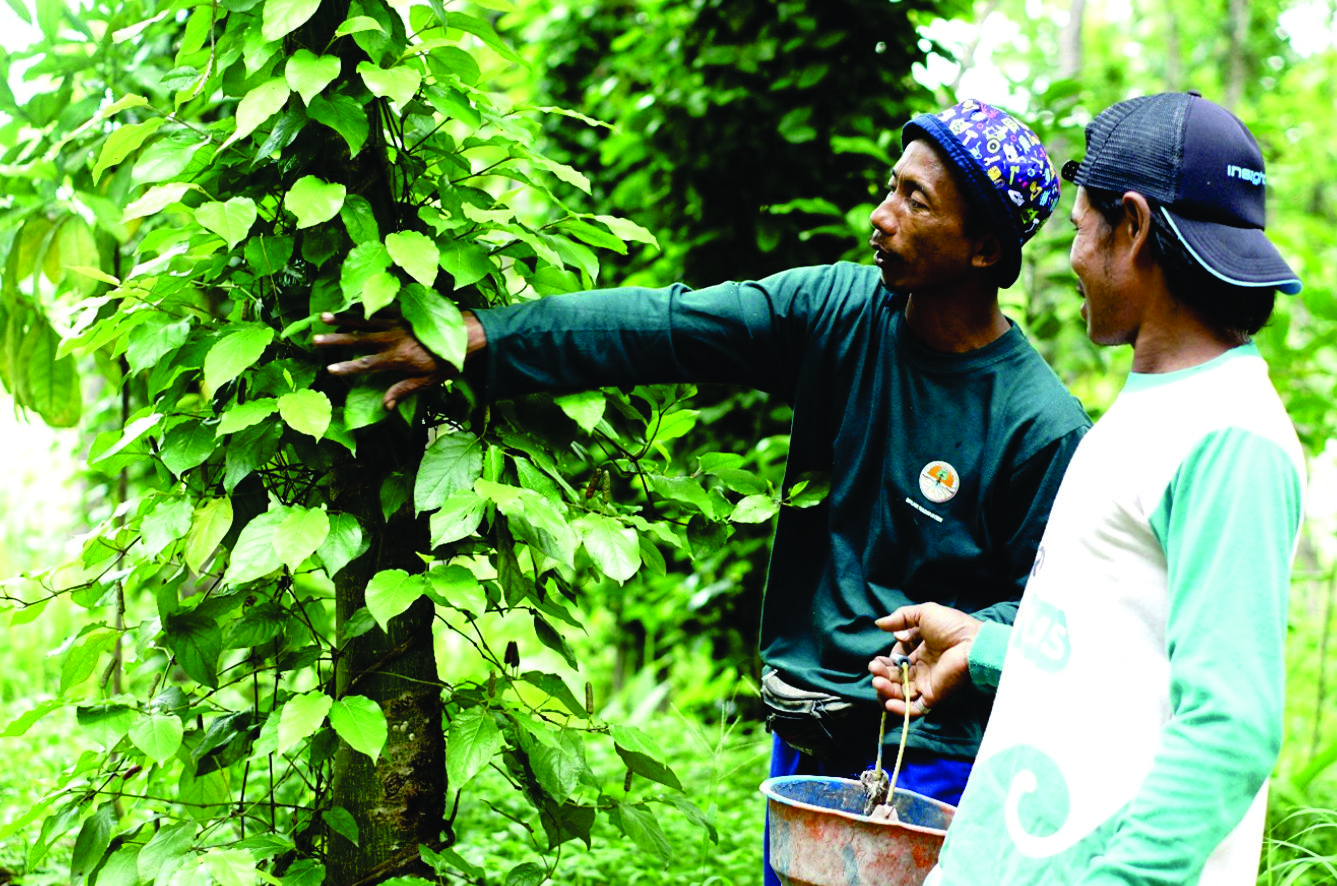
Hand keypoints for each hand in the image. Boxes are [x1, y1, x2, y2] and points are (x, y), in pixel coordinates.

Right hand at [312, 311, 485, 409]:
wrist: (468, 334)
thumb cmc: (448, 362)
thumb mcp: (428, 382)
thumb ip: (403, 391)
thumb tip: (384, 406)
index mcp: (398, 358)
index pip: (367, 364)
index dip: (348, 367)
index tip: (329, 369)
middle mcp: (393, 339)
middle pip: (359, 339)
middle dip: (335, 340)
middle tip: (314, 339)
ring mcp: (397, 324)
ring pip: (365, 321)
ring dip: (344, 319)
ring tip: (324, 316)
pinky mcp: (403, 315)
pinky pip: (379, 312)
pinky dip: (363, 310)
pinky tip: (350, 307)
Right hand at [868, 602, 980, 717]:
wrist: (972, 642)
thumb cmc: (951, 626)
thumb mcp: (924, 613)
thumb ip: (900, 618)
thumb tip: (879, 624)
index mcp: (919, 651)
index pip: (896, 661)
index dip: (885, 662)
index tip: (879, 659)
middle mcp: (921, 669)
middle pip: (894, 678)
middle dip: (880, 675)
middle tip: (874, 669)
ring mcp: (927, 684)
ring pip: (900, 694)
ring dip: (885, 690)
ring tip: (878, 682)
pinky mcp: (933, 696)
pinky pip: (914, 709)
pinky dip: (900, 709)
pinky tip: (888, 702)